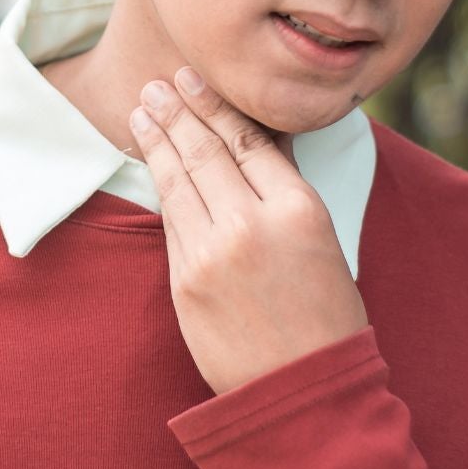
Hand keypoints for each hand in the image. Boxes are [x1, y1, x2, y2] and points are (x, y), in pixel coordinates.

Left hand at [129, 66, 368, 395]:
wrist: (303, 388)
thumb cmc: (325, 315)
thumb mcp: (325, 241)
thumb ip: (286, 191)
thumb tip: (259, 142)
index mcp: (299, 209)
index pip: (248, 140)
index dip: (215, 106)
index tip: (193, 80)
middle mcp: (253, 223)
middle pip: (206, 151)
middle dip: (178, 112)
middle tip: (157, 84)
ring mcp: (213, 252)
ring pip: (179, 181)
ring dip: (157, 140)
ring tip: (142, 109)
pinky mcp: (185, 280)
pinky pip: (170, 221)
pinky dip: (160, 186)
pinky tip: (151, 163)